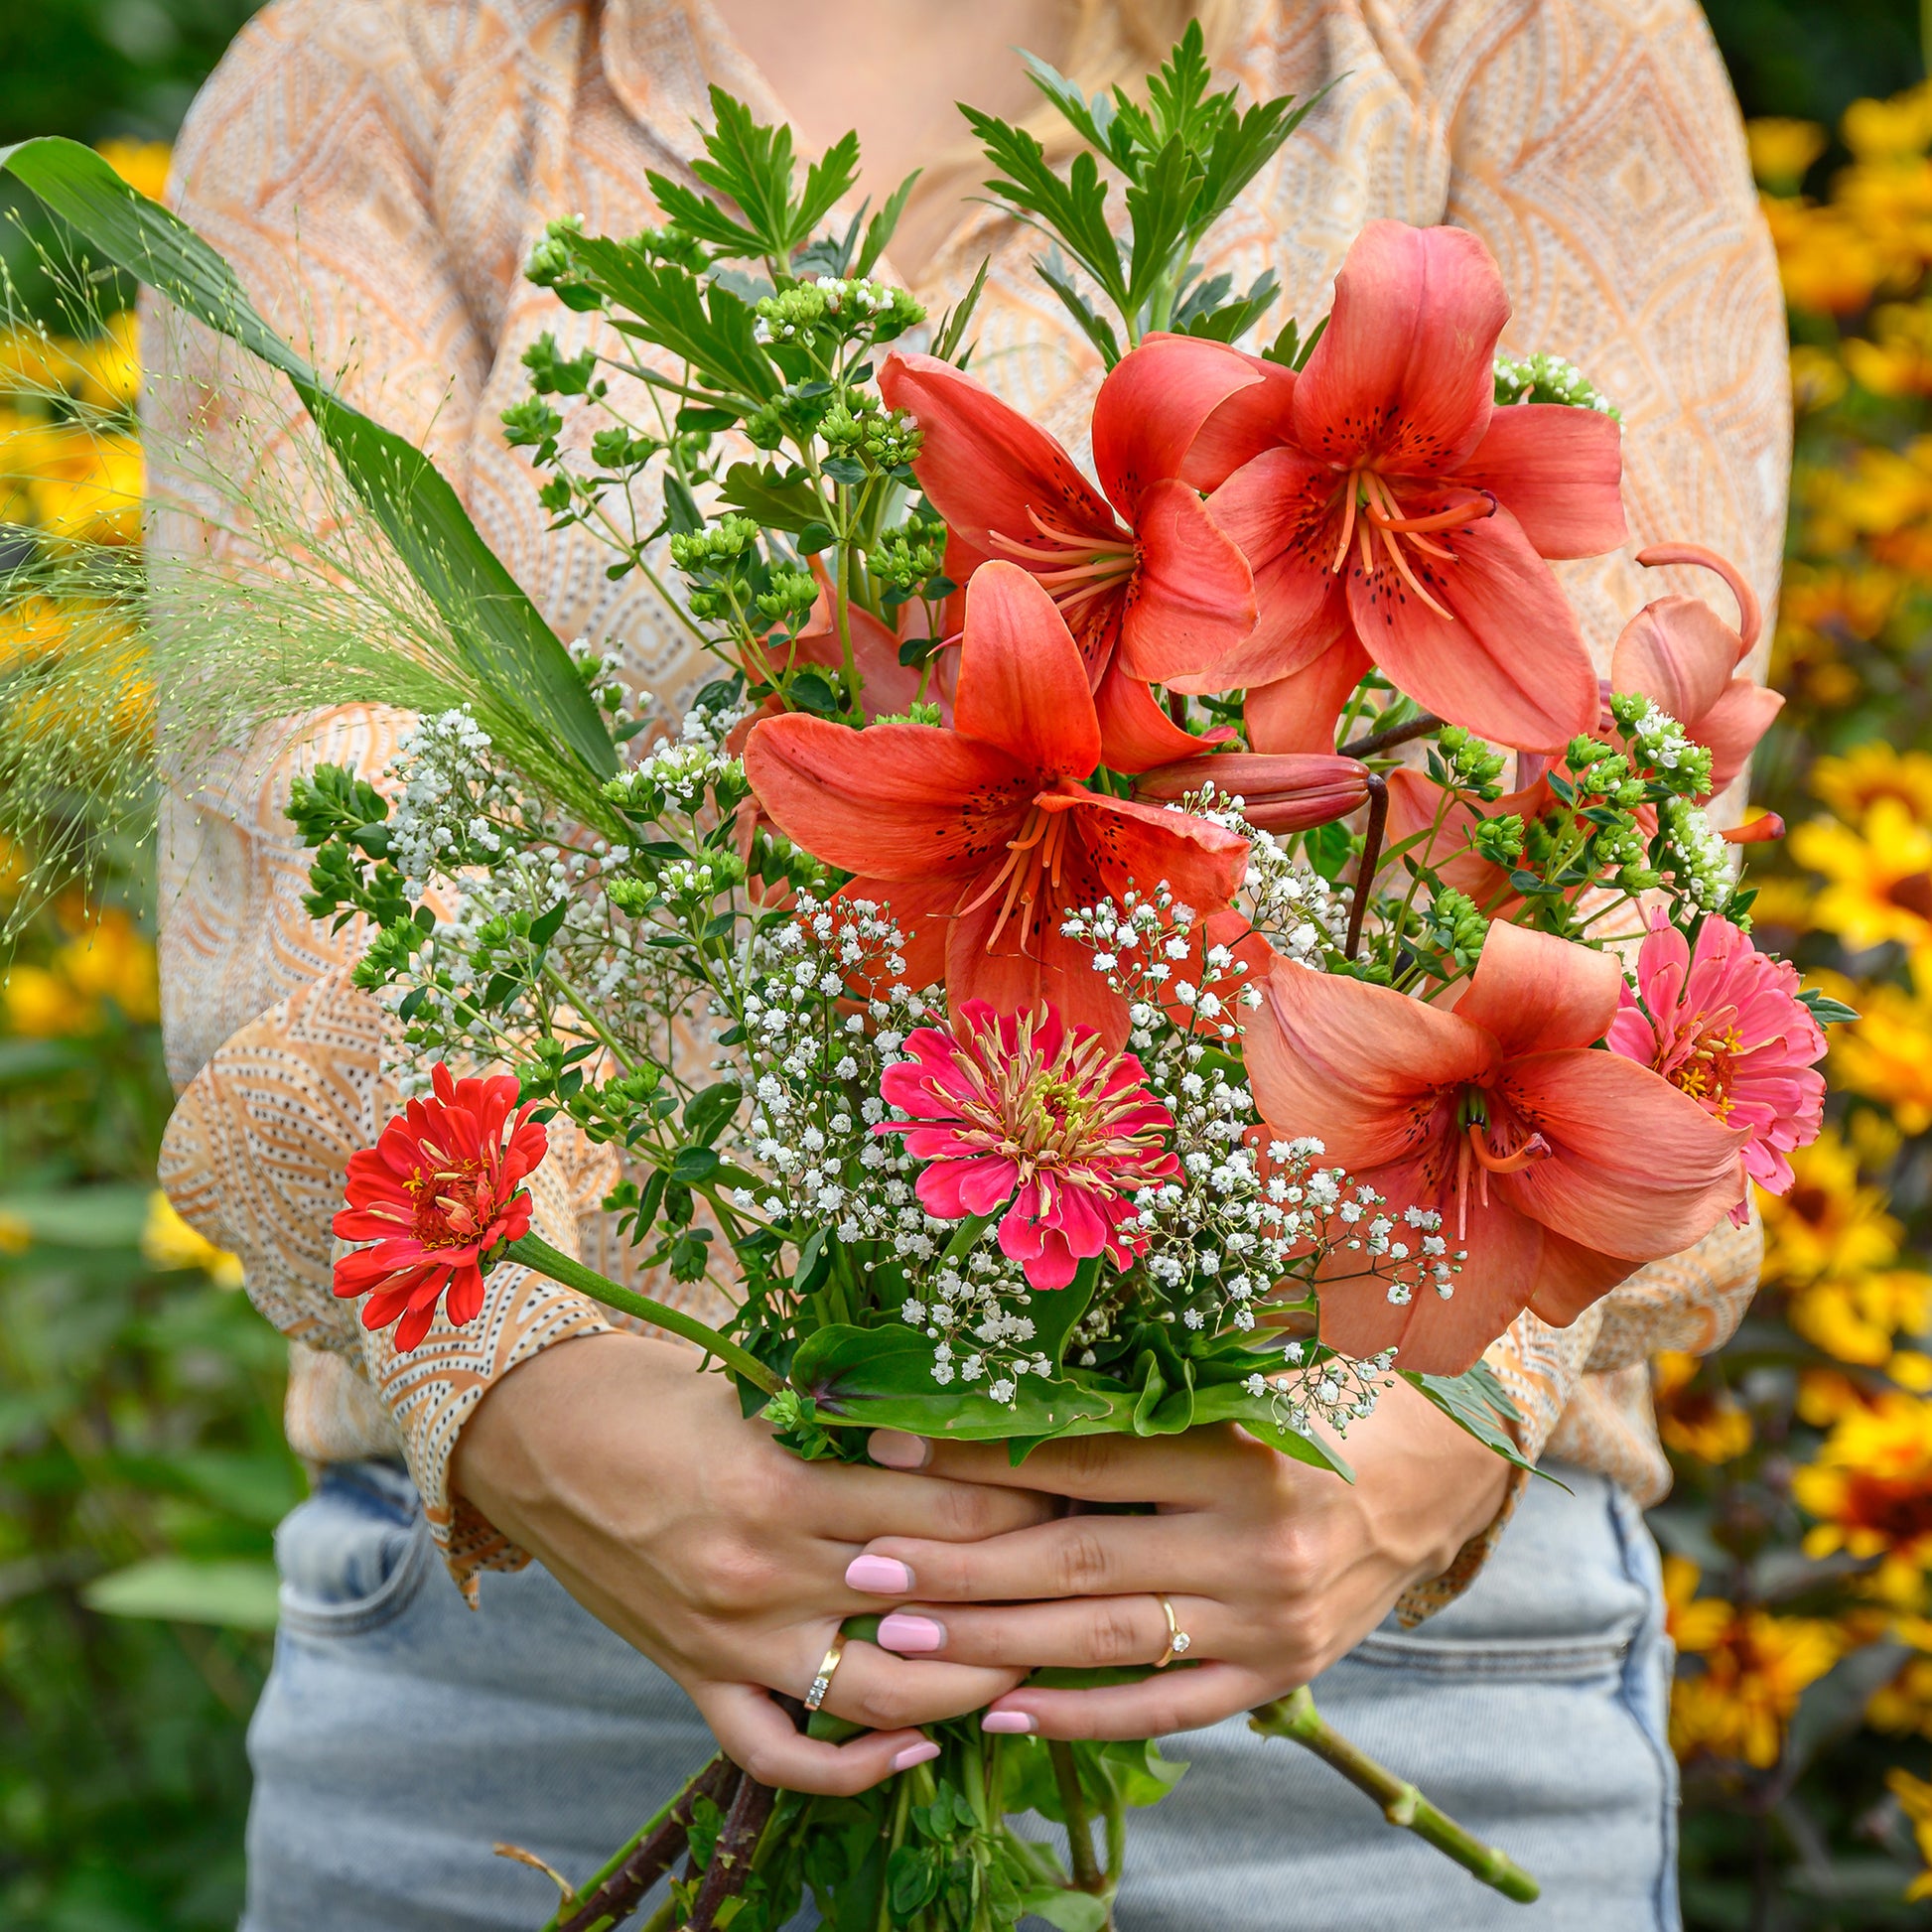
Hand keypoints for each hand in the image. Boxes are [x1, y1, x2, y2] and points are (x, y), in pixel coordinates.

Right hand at [452, 1330, 1058, 1791]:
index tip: (1076, 1481)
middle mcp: (759, 1577)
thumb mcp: (746, 1383)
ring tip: (1035, 1655)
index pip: (938, 1508)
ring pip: (878, 1694)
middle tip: (1084, 1562)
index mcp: (775, 1487)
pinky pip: (780, 1751)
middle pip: (930, 1601)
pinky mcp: (694, 1677)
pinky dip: (851, 1768)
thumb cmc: (640, 1387)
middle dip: (1022, 1582)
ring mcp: (727, 1641)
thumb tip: (951, 1424)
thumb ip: (841, 1418)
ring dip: (969, 1684)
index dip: (1022, 1498)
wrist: (522, 1434)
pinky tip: (916, 1750)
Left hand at [846, 1379, 1513, 1738]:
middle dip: (960, 1564)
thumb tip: (1009, 1384)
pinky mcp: (1277, 1675)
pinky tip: (1004, 1710)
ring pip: (1106, 1638)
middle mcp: (1253, 1542)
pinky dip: (1082, 1715)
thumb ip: (1145, 1391)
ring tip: (906, 1633)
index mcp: (1239, 1452)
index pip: (1081, 1459)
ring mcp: (1267, 1621)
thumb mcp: (1240, 1381)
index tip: (891, 1446)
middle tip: (868, 1565)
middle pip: (1076, 1559)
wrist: (1435, 1475)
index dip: (979, 1454)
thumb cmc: (1316, 1405)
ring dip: (995, 1640)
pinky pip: (1166, 1707)